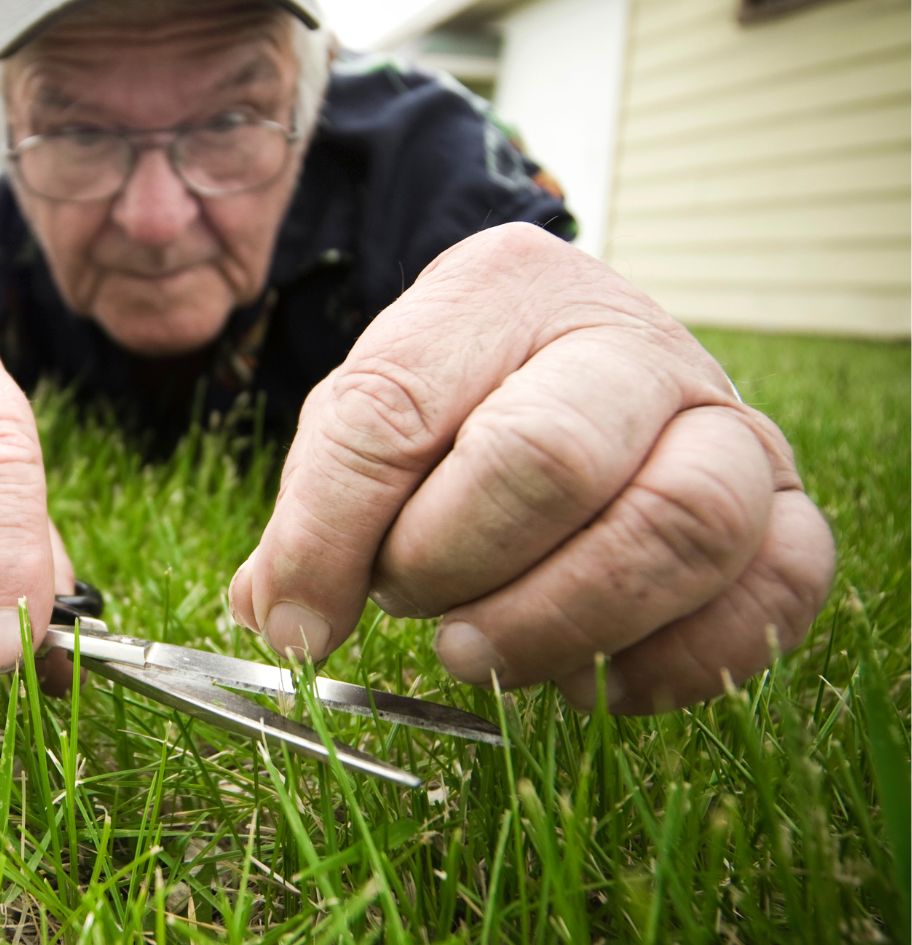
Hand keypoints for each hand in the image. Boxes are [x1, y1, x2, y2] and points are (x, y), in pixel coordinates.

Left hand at [228, 224, 833, 713]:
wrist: (579, 361)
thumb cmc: (459, 401)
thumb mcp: (368, 419)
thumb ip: (315, 514)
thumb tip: (282, 623)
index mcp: (501, 288)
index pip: (395, 410)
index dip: (330, 534)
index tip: (296, 622)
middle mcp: (630, 339)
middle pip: (550, 458)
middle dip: (453, 562)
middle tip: (410, 604)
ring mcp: (725, 422)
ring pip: (681, 526)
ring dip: (559, 621)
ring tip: (480, 652)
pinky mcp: (783, 509)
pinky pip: (774, 593)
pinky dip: (675, 663)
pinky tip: (585, 682)